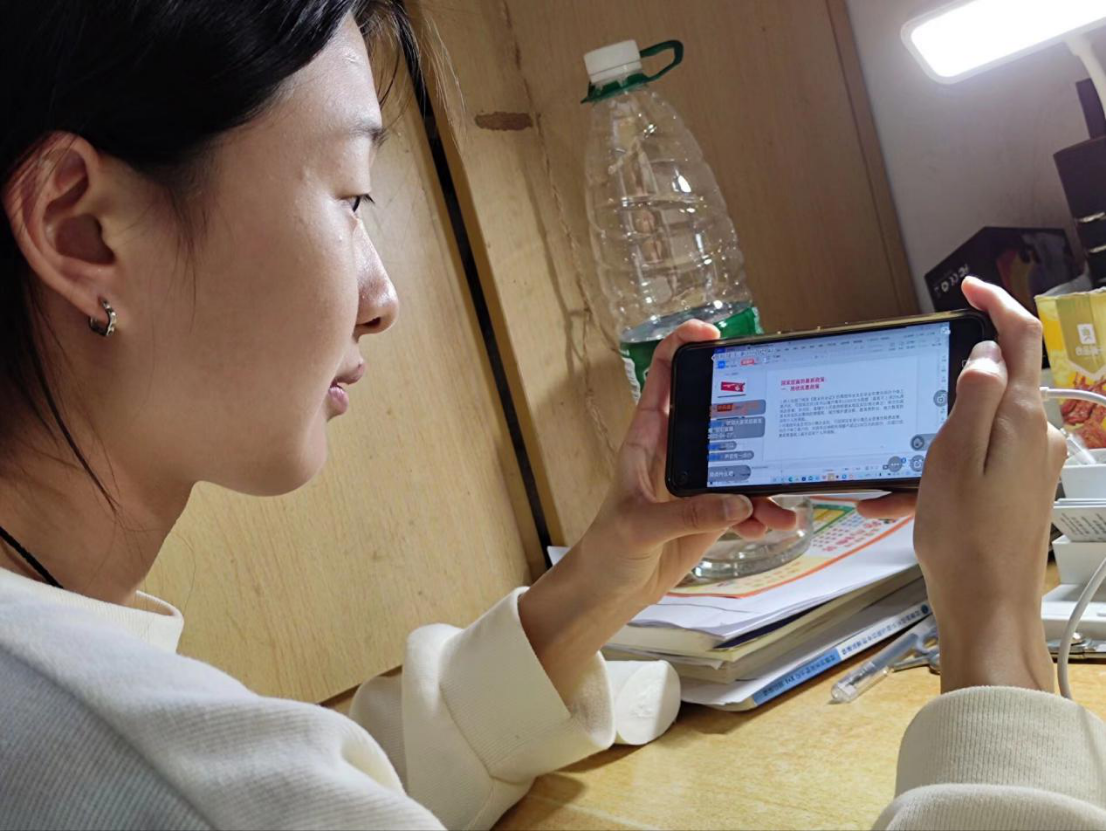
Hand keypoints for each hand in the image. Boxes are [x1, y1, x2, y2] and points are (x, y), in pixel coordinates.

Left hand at [519, 321, 795, 696]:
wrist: (611, 591)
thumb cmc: (607, 548)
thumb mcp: (640, 527)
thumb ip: (688, 515)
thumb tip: (738, 504)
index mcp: (647, 438)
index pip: (662, 378)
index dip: (682, 347)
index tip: (711, 332)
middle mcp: (676, 451)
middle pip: (717, 411)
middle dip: (749, 408)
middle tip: (779, 410)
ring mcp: (697, 482)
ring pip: (742, 462)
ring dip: (766, 478)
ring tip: (782, 502)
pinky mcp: (712, 514)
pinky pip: (747, 505)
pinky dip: (763, 514)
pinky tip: (772, 526)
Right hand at [914, 277, 1064, 692]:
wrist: (988, 607)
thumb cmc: (964, 537)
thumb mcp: (954, 457)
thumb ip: (975, 397)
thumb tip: (986, 352)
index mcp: (1023, 419)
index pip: (1021, 339)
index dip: (998, 303)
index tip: (968, 288)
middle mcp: (1039, 434)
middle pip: (1004, 379)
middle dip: (956, 380)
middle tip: (912, 408)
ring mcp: (1035, 462)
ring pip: (988, 422)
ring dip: (944, 432)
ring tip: (898, 474)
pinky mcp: (1024, 487)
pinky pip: (983, 457)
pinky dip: (946, 465)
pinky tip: (904, 499)